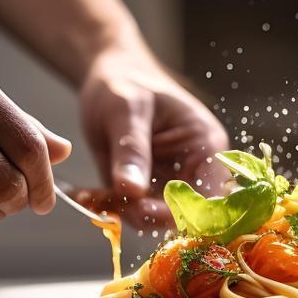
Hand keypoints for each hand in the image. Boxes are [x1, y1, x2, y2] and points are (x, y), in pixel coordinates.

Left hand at [78, 49, 228, 227]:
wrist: (108, 78)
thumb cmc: (125, 82)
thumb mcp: (127, 109)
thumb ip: (131, 149)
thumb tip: (132, 191)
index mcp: (206, 147)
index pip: (210, 194)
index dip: (185, 211)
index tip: (145, 210)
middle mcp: (194, 171)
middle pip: (184, 214)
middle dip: (145, 214)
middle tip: (110, 201)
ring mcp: (169, 183)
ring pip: (154, 219)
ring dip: (122, 212)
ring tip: (91, 194)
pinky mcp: (145, 190)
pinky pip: (132, 212)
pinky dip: (109, 207)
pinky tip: (87, 193)